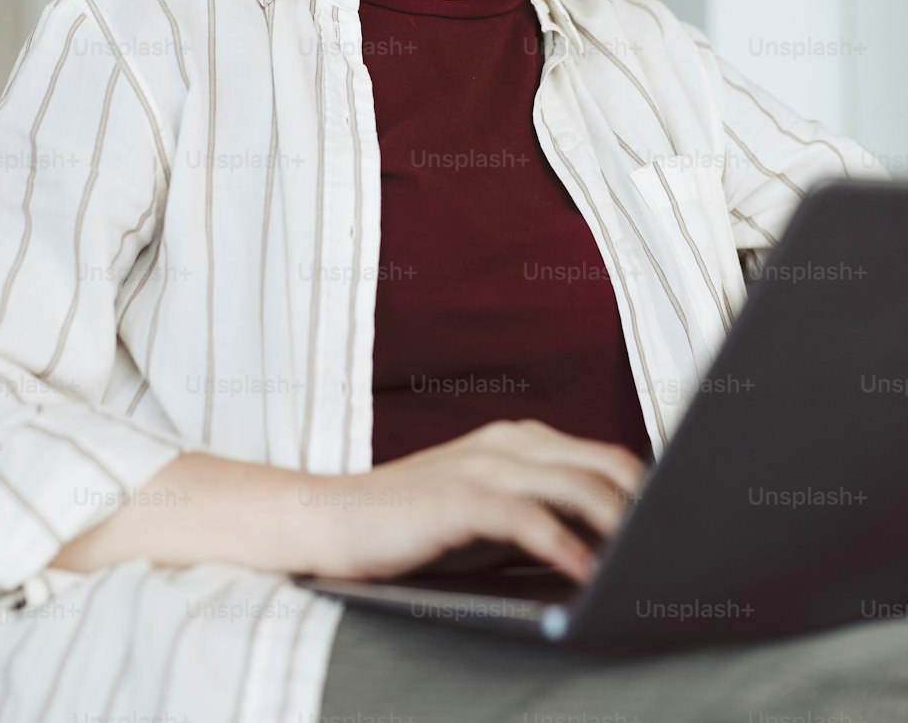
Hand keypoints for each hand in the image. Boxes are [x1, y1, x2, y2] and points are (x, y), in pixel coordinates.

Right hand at [297, 419, 646, 584]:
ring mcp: (484, 465)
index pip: (607, 456)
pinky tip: (585, 574)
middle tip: (680, 550)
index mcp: (520, 440)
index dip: (650, 490)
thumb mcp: (487, 513)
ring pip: (578, 485)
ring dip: (621, 526)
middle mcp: (508, 442)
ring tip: (649, 563)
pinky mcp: (459, 497)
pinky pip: (528, 516)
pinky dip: (563, 544)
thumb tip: (608, 547)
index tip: (683, 527)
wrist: (330, 518)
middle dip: (650, 507)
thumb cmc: (415, 525)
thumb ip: (540, 512)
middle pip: (607, 464)